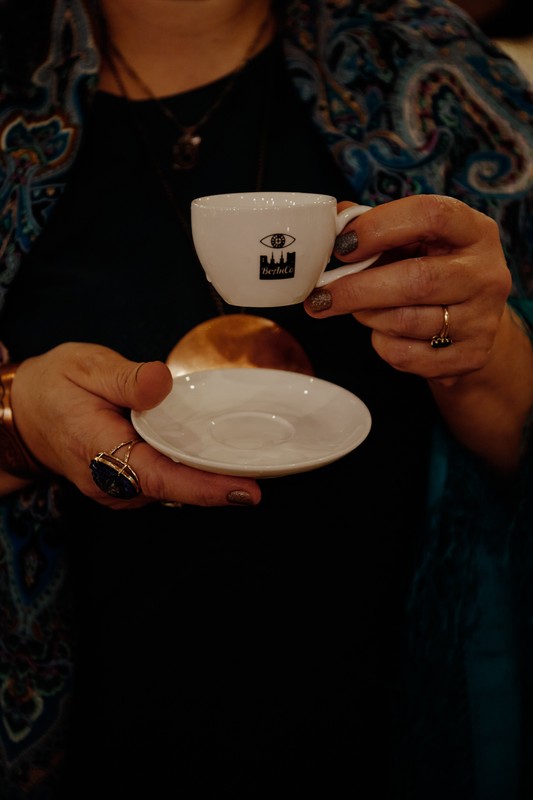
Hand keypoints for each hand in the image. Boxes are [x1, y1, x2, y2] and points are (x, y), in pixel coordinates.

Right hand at [9, 343, 260, 507]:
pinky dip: (191, 471)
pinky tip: (214, 454)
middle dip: (221, 480)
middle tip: (270, 466)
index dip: (205, 487)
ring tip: (249, 457)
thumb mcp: (85, 365)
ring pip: (173, 488)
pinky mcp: (126, 487)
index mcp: (99, 451)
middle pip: (176, 488)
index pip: (160, 477)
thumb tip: (161, 383)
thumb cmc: (56, 386)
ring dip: (208, 475)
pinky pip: (165, 482)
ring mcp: (118, 490)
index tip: (247, 491)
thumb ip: (125, 376)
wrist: (26, 413)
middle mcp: (111, 482)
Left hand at [304, 194, 532, 471]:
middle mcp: (487, 274)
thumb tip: (332, 225)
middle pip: (417, 281)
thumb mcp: (414, 242)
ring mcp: (482, 320)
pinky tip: (384, 333)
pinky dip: (382, 345)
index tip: (341, 246)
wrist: (469, 327)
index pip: (431, 215)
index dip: (379, 227)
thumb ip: (376, 228)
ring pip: (406, 322)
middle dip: (358, 288)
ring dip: (367, 316)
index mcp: (474, 231)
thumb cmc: (431, 271)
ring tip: (356, 309)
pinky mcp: (469, 357)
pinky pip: (406, 355)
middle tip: (320, 296)